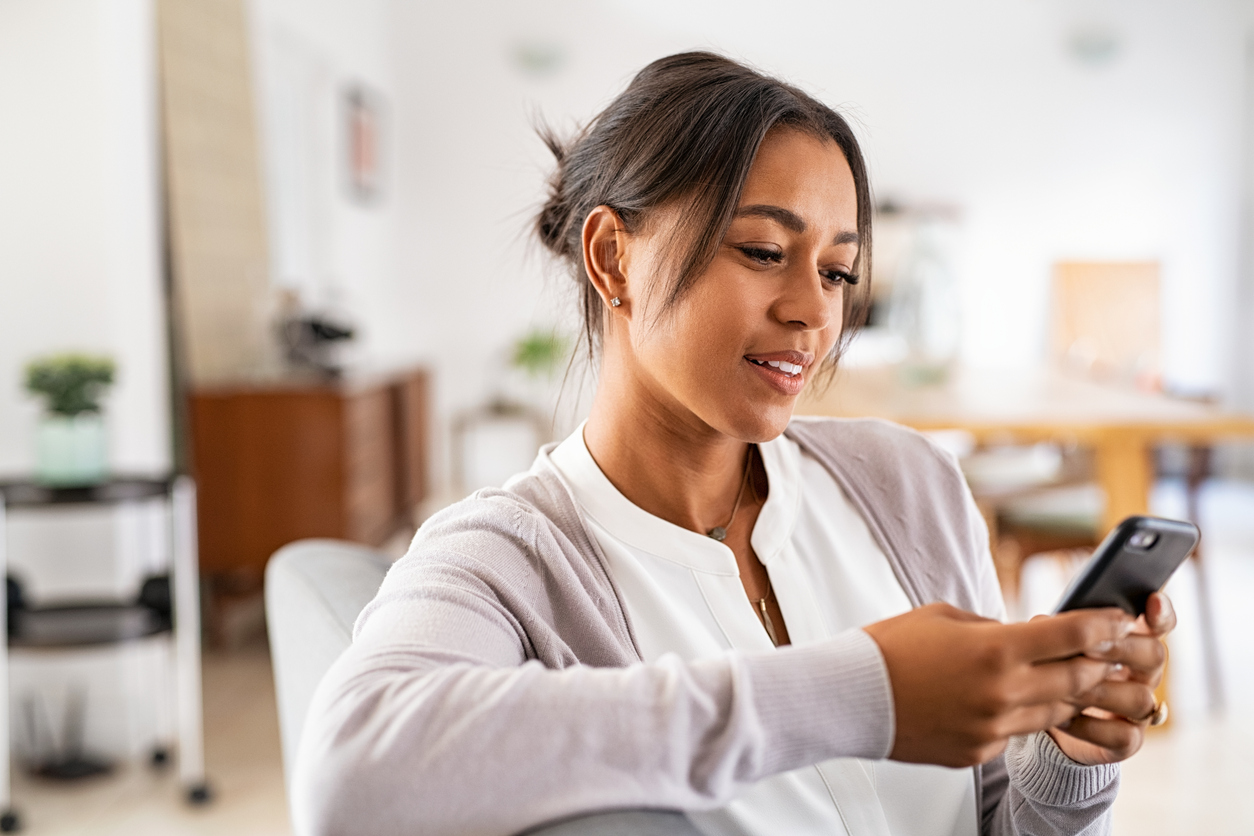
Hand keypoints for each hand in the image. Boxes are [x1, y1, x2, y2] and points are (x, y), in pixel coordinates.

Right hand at [863, 602, 1133, 767]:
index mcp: (996, 649)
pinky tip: (1002, 700)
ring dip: (1064, 692)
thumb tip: (1022, 636)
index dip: (1103, 625)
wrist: (852, 696)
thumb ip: (993, 628)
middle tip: (1106, 650)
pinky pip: (1016, 733)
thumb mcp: (946, 617)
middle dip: (1097, 662)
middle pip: (1076, 678)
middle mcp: (1003, 692)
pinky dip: (1020, 715)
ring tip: (1062, 675)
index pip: (1072, 635)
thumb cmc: (892, 647)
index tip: (1118, 619)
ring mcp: (993, 727)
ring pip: (1054, 712)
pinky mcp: (979, 751)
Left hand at [1047, 592, 1176, 764]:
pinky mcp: (1126, 741)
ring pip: (1141, 698)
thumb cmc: (1050, 667)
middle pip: (1155, 655)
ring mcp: (1138, 709)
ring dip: (1100, 690)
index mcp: (1130, 641)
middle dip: (1121, 648)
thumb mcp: (1052, 642)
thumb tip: (1044, 623)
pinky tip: (1062, 717)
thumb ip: (1059, 629)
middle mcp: (1143, 674)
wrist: (1039, 716)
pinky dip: (1091, 725)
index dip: (1160, 613)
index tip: (1151, 600)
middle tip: (1088, 645)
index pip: (1159, 623)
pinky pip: (1122, 735)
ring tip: (1064, 687)